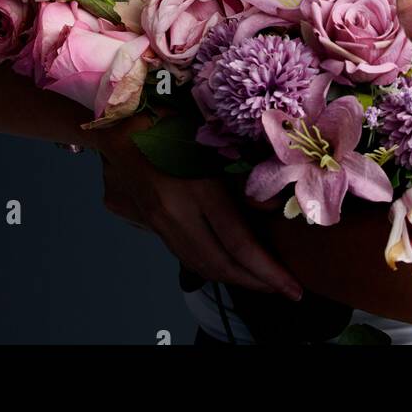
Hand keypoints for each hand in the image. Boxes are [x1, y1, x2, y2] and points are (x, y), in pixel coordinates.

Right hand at [97, 113, 302, 299]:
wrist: (119, 124)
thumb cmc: (172, 119)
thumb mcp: (213, 141)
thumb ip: (243, 176)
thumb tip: (273, 209)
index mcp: (197, 188)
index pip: (238, 242)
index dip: (267, 270)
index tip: (293, 286)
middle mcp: (176, 212)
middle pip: (219, 263)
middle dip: (255, 282)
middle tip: (286, 291)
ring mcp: (160, 222)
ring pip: (200, 265)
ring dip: (234, 279)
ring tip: (264, 282)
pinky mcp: (153, 224)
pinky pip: (186, 255)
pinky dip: (212, 266)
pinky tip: (231, 265)